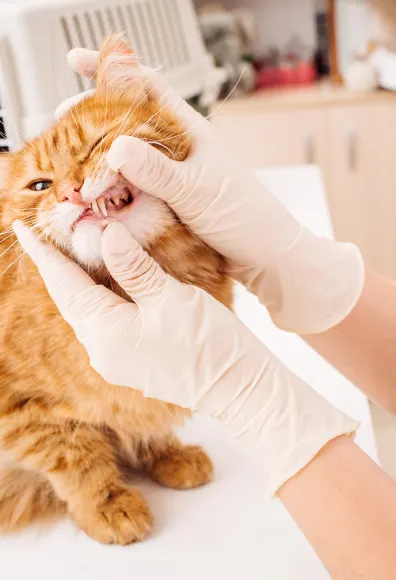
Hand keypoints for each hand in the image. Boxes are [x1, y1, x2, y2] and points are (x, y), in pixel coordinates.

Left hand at [14, 220, 357, 495]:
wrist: (239, 387)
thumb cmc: (209, 344)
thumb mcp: (170, 297)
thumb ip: (133, 267)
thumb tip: (105, 235)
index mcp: (106, 334)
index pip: (64, 285)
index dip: (44, 254)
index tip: (22, 229)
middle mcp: (101, 350)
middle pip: (71, 299)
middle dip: (58, 265)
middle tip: (47, 231)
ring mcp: (115, 359)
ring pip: (86, 310)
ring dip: (77, 280)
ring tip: (70, 250)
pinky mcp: (131, 360)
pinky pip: (103, 321)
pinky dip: (98, 296)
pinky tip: (103, 280)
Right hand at [57, 48, 364, 334]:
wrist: (265, 254)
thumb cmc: (244, 217)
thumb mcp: (197, 191)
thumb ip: (158, 171)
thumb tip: (116, 147)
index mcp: (189, 132)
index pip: (147, 88)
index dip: (113, 70)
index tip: (77, 61)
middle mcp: (179, 148)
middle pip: (129, 120)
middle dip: (94, 118)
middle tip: (62, 123)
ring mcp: (175, 174)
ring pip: (129, 155)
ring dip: (101, 155)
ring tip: (74, 163)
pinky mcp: (173, 199)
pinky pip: (135, 185)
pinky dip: (115, 185)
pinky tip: (99, 193)